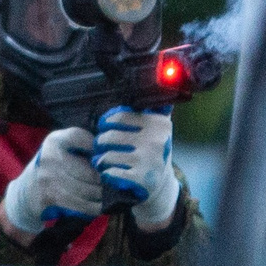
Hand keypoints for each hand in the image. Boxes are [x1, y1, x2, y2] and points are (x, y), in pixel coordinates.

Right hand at [0, 126, 104, 242]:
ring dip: (99, 195)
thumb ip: (81, 147)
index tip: (105, 160)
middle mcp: (50, 156)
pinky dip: (92, 207)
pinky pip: (78, 203)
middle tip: (112, 185)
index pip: (83, 138)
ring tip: (107, 196)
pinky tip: (98, 206)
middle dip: (103, 180)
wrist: (26, 192)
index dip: (97, 150)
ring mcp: (48, 177)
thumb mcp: (60, 149)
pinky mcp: (49, 196)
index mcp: (55, 140)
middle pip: (89, 171)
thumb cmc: (52, 169)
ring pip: (86, 189)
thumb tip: (109, 159)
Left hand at [91, 107, 180, 228]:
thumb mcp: (157, 129)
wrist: (161, 186)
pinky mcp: (140, 180)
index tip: (103, 128)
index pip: (118, 117)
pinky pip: (109, 173)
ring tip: (103, 162)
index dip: (105, 123)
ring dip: (101, 161)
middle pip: (108, 137)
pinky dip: (106, 175)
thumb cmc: (152, 152)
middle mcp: (155, 141)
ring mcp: (148, 161)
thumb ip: (155, 107)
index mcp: (158, 124)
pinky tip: (110, 174)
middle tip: (100, 148)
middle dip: (100, 144)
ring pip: (106, 156)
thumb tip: (165, 78)